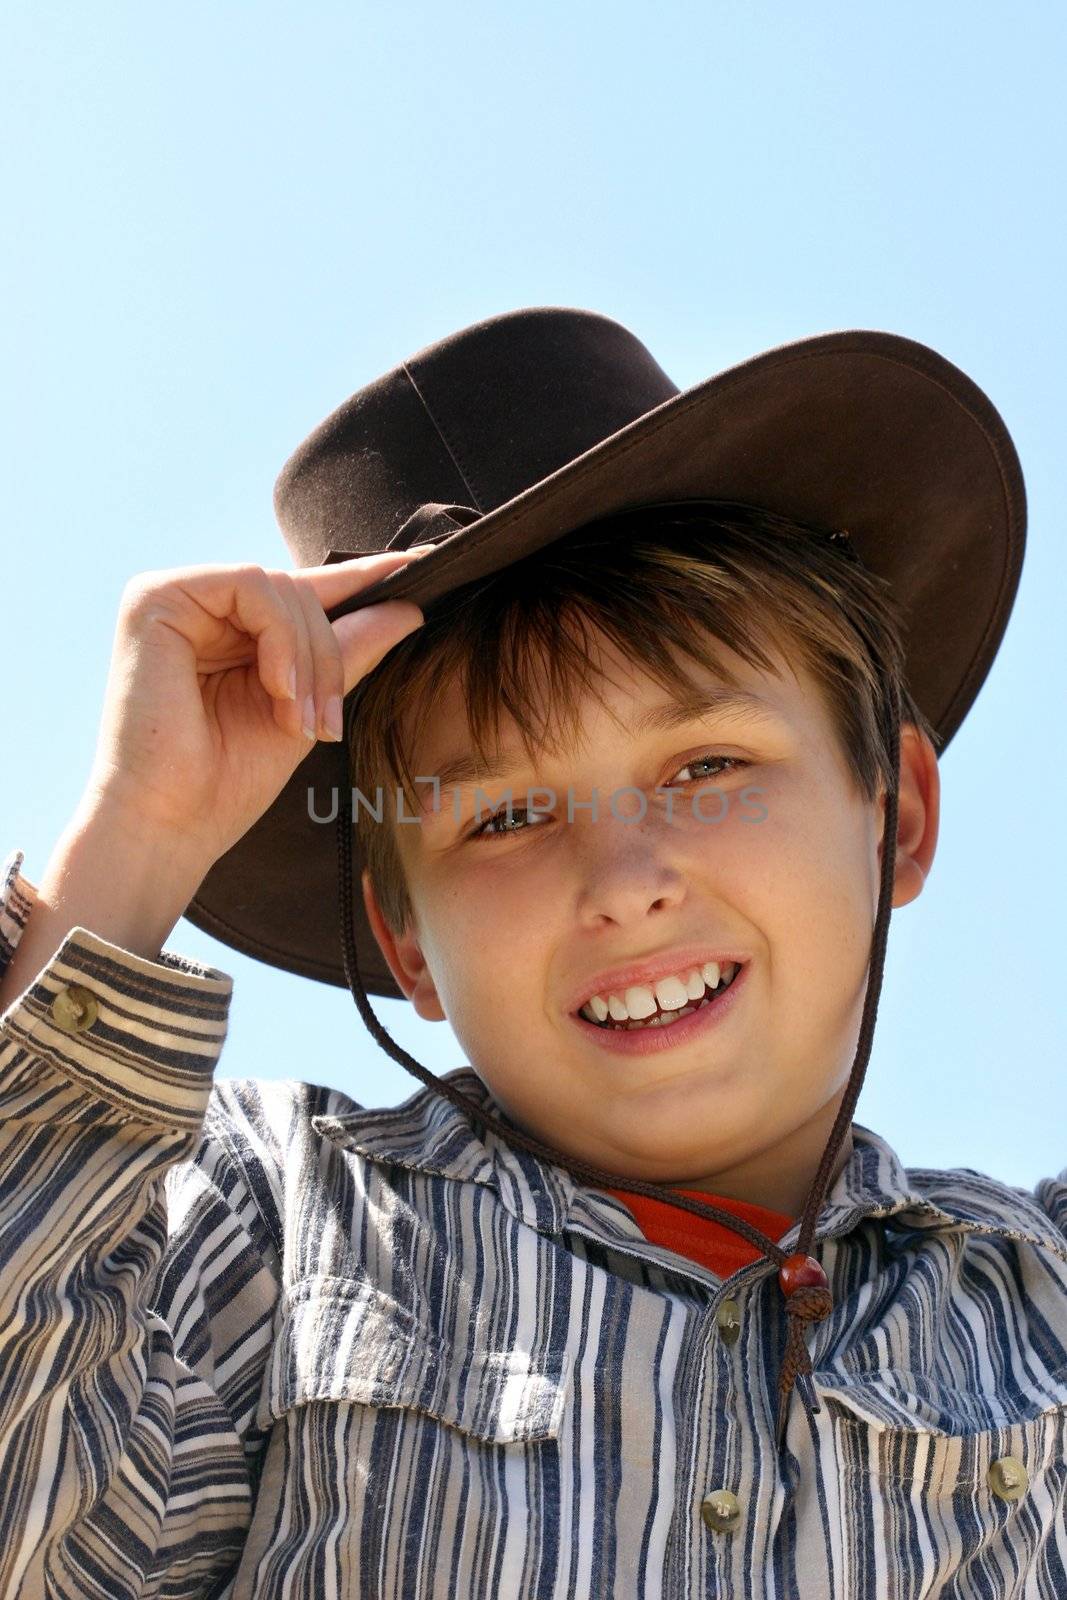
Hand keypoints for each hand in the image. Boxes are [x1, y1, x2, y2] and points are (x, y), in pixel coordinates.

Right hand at [80, 550, 427, 871]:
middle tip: (327, 723)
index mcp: (230, 631)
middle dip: (329, 657)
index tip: (427, 563)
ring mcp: (175, 597)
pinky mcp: (154, 598)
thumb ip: (350, 653)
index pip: (306, 591)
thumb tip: (410, 607)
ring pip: (282, 587)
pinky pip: (251, 585)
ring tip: (299, 720)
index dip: (363, 578)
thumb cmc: (227, 779)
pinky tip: (276, 688)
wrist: (171, 824)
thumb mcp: (309, 709)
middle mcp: (200, 607)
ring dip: (308, 658)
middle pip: (300, 592)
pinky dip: (280, 639)